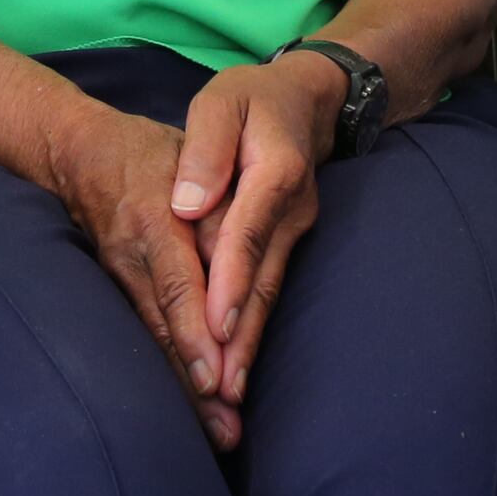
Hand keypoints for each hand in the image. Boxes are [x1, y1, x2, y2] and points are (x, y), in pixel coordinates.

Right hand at [41, 104, 239, 446]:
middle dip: (196, 384)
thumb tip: (241, 255)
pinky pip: (143, 337)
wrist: (80, 153)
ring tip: (219, 437)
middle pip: (164, 329)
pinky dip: (168, 374)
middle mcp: (131, 257)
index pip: (178, 284)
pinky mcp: (116, 289)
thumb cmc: (153, 153)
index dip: (195, 332)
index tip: (217, 377)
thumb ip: (218, 203)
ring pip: (152, 342)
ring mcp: (119, 277)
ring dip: (185, 392)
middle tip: (227, 431)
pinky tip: (193, 410)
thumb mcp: (191, 155)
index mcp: (153, 220)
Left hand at [171, 53, 344, 409]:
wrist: (310, 100)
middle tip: (221, 388)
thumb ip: (206, 148)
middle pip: (263, 278)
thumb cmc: (252, 100)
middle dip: (242, 336)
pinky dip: (254, 329)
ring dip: (249, 345)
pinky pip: (270, 289)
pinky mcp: (289, 243)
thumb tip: (186, 202)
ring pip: (270, 293)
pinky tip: (239, 367)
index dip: (230, 279)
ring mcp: (295, 229)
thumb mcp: (222, 103)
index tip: (214, 325)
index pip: (247, 231)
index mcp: (274, 170)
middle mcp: (292, 208)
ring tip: (228, 395)